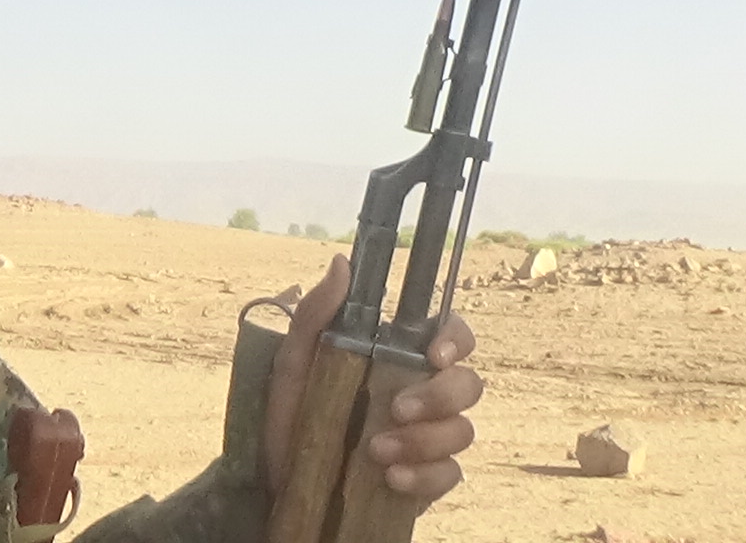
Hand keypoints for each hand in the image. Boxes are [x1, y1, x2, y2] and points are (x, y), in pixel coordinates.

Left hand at [262, 254, 482, 503]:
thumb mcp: (292, 364)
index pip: (451, 336)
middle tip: (396, 409)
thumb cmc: (288, 416)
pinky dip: (425, 476)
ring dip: (424, 440)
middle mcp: (422, 393)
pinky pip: (450, 474)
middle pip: (468, 384)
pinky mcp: (426, 478)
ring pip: (463, 430)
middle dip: (440, 396)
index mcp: (398, 359)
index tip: (435, 354)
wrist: (276, 482)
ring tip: (376, 451)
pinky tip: (391, 477)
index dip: (456, 339)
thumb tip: (341, 264)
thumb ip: (314, 315)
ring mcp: (428, 437)